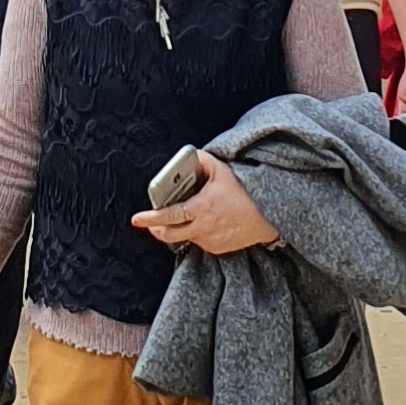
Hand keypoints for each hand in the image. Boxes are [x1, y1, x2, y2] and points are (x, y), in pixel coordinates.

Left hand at [130, 152, 279, 253]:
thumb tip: (189, 156)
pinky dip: (197, 231)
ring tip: (184, 215)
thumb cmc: (245, 192)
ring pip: (184, 237)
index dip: (150, 218)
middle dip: (155, 229)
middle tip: (149, 223)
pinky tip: (206, 221)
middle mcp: (202, 228)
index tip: (137, 219)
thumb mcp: (222, 170)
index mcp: (200, 209)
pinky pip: (199, 240)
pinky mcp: (217, 248)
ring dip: (179, 228)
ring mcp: (209, 241)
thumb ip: (201, 160)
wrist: (268, 216)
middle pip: (169, 235)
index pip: (169, 216)